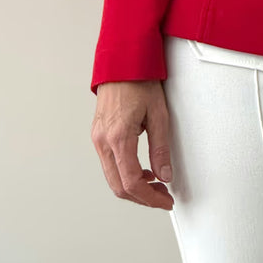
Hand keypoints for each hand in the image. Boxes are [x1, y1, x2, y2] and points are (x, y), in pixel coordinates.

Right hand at [91, 80, 174, 208]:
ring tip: (156, 184)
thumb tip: (165, 175)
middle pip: (118, 185)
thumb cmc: (140, 81)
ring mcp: (97, 138)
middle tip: (162, 197)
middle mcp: (103, 141)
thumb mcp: (159, 114)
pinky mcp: (98, 135)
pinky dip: (124, 174)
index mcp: (118, 137)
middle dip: (141, 197)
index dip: (149, 197)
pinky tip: (142, 170)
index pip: (131, 182)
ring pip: (112, 177)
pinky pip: (109, 164)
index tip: (164, 200)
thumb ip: (161, 148)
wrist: (121, 61)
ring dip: (133, 187)